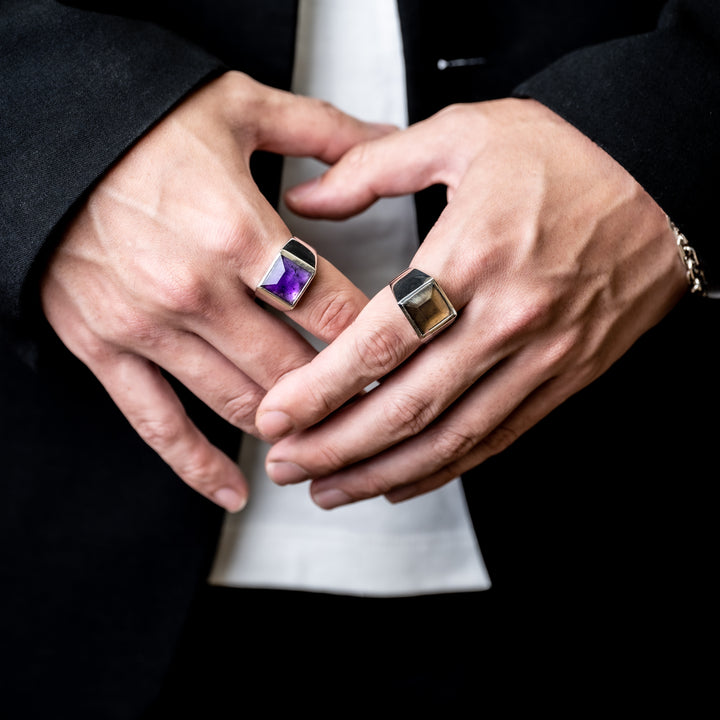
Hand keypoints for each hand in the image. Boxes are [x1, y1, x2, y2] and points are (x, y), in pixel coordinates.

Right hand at [41, 71, 390, 510]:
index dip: (378, 340)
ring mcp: (149, 329)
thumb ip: (323, 131)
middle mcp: (196, 290)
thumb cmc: (141, 123)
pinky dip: (199, 466)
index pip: (333, 310)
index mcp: (238, 231)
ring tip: (321, 437)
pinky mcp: (105, 350)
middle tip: (371, 403)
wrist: (44, 138)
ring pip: (240, 403)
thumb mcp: (240, 108)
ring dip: (288, 427)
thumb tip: (387, 138)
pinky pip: (158, 425)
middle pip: (294, 370)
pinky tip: (235, 490)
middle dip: (340, 393)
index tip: (401, 356)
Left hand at [256, 98, 687, 507]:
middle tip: (284, 465)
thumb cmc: (567, 158)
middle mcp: (506, 316)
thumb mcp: (464, 134)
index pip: (380, 341)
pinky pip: (495, 437)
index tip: (277, 414)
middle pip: (407, 404)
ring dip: (381, 473)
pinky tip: (399, 482)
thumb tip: (308, 200)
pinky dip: (443, 469)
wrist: (664, 184)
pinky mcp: (562, 377)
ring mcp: (539, 355)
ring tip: (328, 490)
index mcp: (472, 253)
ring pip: (449, 437)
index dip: (322, 389)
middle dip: (336, 446)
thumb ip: (373, 166)